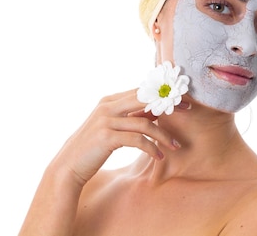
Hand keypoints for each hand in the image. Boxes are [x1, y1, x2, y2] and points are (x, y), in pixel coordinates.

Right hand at [49, 88, 183, 185]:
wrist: (69, 165)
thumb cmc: (93, 146)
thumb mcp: (111, 126)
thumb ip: (129, 116)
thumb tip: (155, 111)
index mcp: (110, 100)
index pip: (141, 91)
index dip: (163, 93)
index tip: (182, 98)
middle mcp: (108, 107)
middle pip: (145, 99)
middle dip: (168, 103)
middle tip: (187, 109)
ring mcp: (106, 121)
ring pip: (145, 122)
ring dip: (163, 135)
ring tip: (175, 145)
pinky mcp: (107, 137)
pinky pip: (137, 140)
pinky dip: (151, 148)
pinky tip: (159, 156)